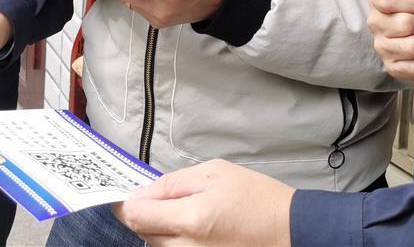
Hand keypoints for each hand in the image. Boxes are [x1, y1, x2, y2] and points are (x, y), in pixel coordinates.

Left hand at [115, 159, 293, 245]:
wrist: (290, 232)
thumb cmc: (257, 199)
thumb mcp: (215, 173)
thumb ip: (173, 183)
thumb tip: (141, 193)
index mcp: (190, 219)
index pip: (135, 216)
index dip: (124, 203)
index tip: (123, 195)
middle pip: (143, 233)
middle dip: (146, 215)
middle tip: (164, 200)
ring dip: (161, 230)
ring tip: (187, 214)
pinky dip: (176, 243)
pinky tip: (194, 230)